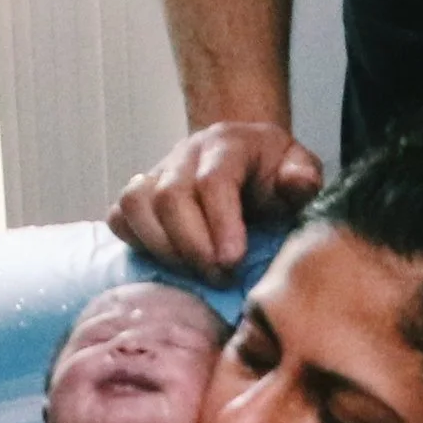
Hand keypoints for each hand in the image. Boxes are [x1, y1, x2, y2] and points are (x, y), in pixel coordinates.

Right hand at [108, 121, 323, 281]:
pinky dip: (139, 243)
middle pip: (170, 196)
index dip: (220, 223)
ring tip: (195, 272)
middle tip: (220, 277)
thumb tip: (295, 184)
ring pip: (136, 204)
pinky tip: (171, 262)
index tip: (232, 262)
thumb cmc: (273, 174)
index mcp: (228, 144)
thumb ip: (303, 178)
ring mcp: (156, 172)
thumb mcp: (299, 171)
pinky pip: (120, 217)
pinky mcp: (138, 194)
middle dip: (193, 246)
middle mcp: (186, 153)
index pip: (213, 179)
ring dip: (163, 248)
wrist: (245, 160)